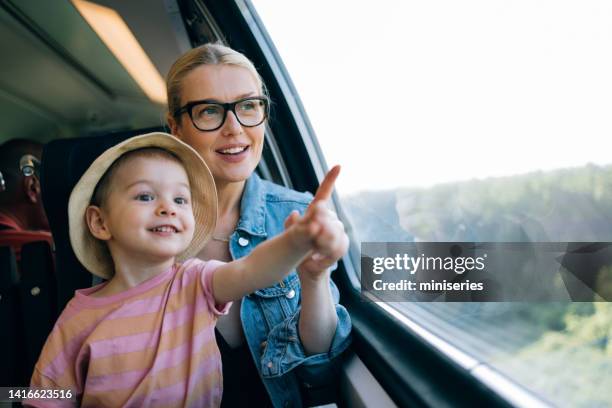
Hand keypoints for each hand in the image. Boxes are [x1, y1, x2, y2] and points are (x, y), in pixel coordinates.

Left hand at [284, 165, 348, 281]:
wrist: (308, 268)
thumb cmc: (297, 249)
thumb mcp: (290, 237)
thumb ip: (291, 226)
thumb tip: (295, 213)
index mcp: (316, 214)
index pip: (324, 194)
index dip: (330, 180)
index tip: (338, 166)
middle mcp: (329, 220)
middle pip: (330, 216)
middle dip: (322, 225)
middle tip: (312, 235)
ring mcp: (337, 232)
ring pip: (336, 232)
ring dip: (323, 243)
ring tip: (313, 251)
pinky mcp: (340, 247)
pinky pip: (339, 247)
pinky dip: (326, 255)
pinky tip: (316, 261)